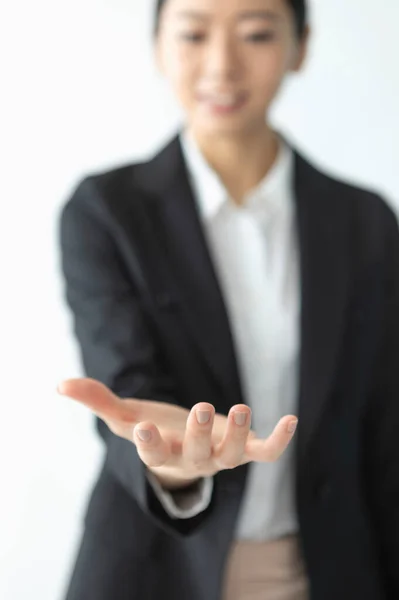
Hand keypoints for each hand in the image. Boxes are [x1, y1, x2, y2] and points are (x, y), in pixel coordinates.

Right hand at [57, 378, 297, 489]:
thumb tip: (60, 385)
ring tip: (239, 407)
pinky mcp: (244, 447)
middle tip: (203, 407)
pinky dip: (278, 440)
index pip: (152, 453)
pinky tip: (291, 419)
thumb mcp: (126, 416)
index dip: (148, 443)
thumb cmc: (155, 431)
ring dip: (237, 434)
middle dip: (201, 433)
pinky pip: (264, 452)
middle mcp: (193, 458)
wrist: (186, 450)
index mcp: (162, 451)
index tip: (143, 429)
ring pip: (231, 454)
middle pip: (197, 454)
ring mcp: (221, 456)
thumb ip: (96, 401)